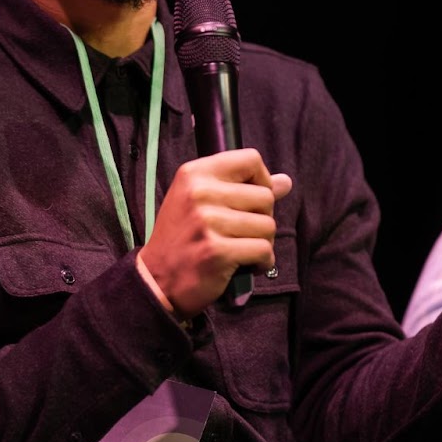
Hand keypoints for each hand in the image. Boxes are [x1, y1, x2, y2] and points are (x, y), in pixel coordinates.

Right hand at [138, 148, 292, 316]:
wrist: (155, 282)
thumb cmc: (182, 239)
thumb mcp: (201, 203)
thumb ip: (242, 189)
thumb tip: (285, 182)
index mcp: (195, 174)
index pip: (250, 159)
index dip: (261, 180)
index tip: (250, 201)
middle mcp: (199, 192)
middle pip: (265, 196)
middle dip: (262, 219)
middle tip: (241, 234)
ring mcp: (207, 222)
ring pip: (268, 225)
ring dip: (263, 243)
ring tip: (241, 250)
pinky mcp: (216, 251)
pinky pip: (263, 250)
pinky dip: (262, 262)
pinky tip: (246, 266)